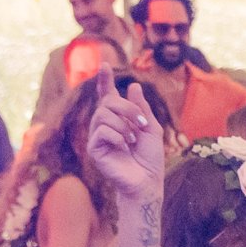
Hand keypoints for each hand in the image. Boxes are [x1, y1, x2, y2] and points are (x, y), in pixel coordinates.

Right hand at [85, 74, 164, 199]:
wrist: (147, 181)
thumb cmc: (149, 158)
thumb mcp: (150, 128)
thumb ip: (141, 108)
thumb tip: (133, 85)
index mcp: (118, 119)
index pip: (108, 96)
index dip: (106, 81)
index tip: (106, 65)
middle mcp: (105, 125)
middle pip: (108, 102)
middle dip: (128, 109)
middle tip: (142, 124)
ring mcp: (98, 137)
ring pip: (103, 115)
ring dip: (124, 125)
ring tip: (133, 140)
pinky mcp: (95, 149)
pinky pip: (102, 131)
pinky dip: (118, 137)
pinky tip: (124, 147)